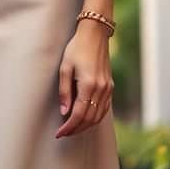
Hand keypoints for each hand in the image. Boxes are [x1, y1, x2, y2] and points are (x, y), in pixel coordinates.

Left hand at [55, 19, 113, 138]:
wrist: (95, 35)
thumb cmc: (77, 48)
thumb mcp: (65, 67)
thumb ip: (64, 91)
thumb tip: (64, 112)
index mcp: (88, 84)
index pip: (79, 115)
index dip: (68, 127)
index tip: (59, 133)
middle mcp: (101, 89)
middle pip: (89, 119)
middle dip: (76, 129)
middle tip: (63, 133)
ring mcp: (108, 89)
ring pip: (98, 116)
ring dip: (85, 126)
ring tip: (72, 128)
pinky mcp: (110, 87)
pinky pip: (104, 109)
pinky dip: (95, 118)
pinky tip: (86, 119)